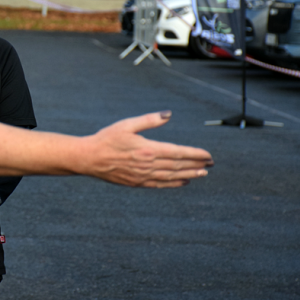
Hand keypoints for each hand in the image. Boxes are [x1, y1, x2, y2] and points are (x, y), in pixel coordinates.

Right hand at [85, 111, 212, 187]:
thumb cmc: (106, 139)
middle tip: (210, 164)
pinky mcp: (137, 183)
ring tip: (202, 173)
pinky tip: (183, 182)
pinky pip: (160, 185)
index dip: (195, 154)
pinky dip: (174, 184)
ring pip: (172, 177)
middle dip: (196, 164)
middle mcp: (148, 165)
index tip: (207, 154)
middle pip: (178, 166)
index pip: (178, 152)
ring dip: (189, 175)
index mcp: (147, 149)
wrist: (89, 158)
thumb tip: (168, 115)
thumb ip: (149, 120)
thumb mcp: (127, 125)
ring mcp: (143, 176)